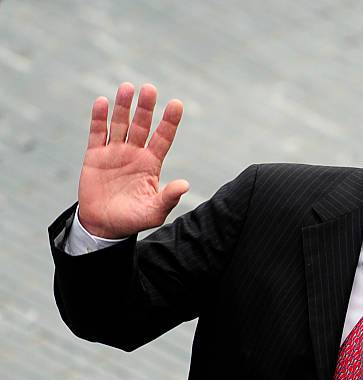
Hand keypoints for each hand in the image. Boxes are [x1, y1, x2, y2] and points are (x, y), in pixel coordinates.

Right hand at [77, 82, 188, 237]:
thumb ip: (168, 198)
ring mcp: (114, 152)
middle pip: (142, 125)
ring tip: (128, 87)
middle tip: (150, 89)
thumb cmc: (132, 219)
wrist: (104, 226)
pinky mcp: (94, 155)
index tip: (177, 104)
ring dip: (124, 106)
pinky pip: (97, 132)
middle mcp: (134, 154)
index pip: (163, 138)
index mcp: (151, 164)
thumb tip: (185, 185)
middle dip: (146, 108)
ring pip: (120, 124)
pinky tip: (102, 102)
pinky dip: (99, 117)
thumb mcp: (154, 211)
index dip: (169, 121)